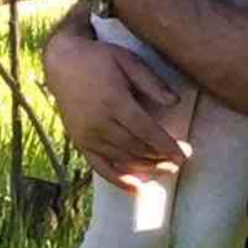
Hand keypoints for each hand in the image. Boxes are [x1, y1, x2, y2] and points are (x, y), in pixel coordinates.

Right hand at [44, 29, 191, 186]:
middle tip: (180, 162)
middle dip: (161, 158)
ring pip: (122, 160)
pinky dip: (118, 180)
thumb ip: (151, 82)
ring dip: (146, 169)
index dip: (167, 145)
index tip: (185, 154)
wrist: (62, 62)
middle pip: (136, 148)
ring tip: (166, 169)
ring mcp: (88, 135)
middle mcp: (100, 122)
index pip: (147, 131)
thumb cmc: (99, 58)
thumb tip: (175, 102)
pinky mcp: (80, 142)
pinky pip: (100, 167)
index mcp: (114, 101)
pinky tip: (136, 188)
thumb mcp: (127, 60)